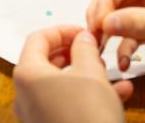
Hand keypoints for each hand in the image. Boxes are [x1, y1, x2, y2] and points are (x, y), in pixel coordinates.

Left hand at [13, 26, 129, 122]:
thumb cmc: (88, 118)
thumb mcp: (91, 72)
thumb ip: (84, 48)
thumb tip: (82, 39)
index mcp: (28, 74)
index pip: (38, 38)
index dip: (63, 30)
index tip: (83, 32)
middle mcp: (25, 96)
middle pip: (47, 62)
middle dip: (75, 54)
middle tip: (95, 51)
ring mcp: (35, 116)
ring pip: (61, 86)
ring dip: (86, 75)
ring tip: (110, 73)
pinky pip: (66, 106)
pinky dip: (87, 97)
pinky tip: (119, 94)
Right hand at [86, 0, 144, 72]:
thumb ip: (141, 21)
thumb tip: (107, 22)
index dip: (105, 0)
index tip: (96, 22)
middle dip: (106, 17)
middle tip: (94, 37)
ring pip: (126, 14)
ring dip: (115, 32)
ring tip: (105, 51)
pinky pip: (137, 29)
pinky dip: (129, 43)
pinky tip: (125, 59)